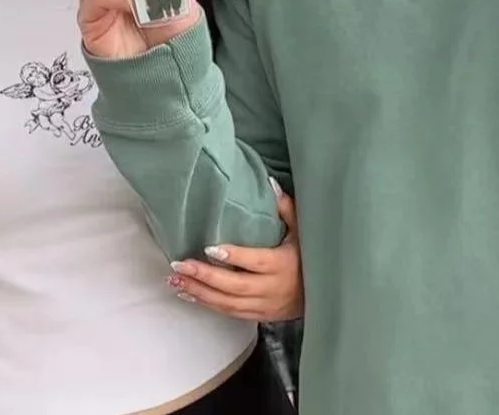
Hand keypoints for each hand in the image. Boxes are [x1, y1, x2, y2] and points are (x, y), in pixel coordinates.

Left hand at [167, 183, 302, 321]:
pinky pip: (229, 312)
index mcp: (282, 265)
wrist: (323, 297)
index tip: (209, 248)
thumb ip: (287, 208)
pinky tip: (189, 294)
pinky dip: (207, 304)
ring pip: (227, 302)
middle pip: (234, 285)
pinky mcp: (258, 315)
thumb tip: (271, 183)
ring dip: (200, 292)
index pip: (255, 261)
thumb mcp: (303, 231)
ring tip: (176, 280)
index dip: (233, 256)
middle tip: (179, 265)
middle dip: (205, 276)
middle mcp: (271, 288)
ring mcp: (263, 304)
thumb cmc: (310, 258)